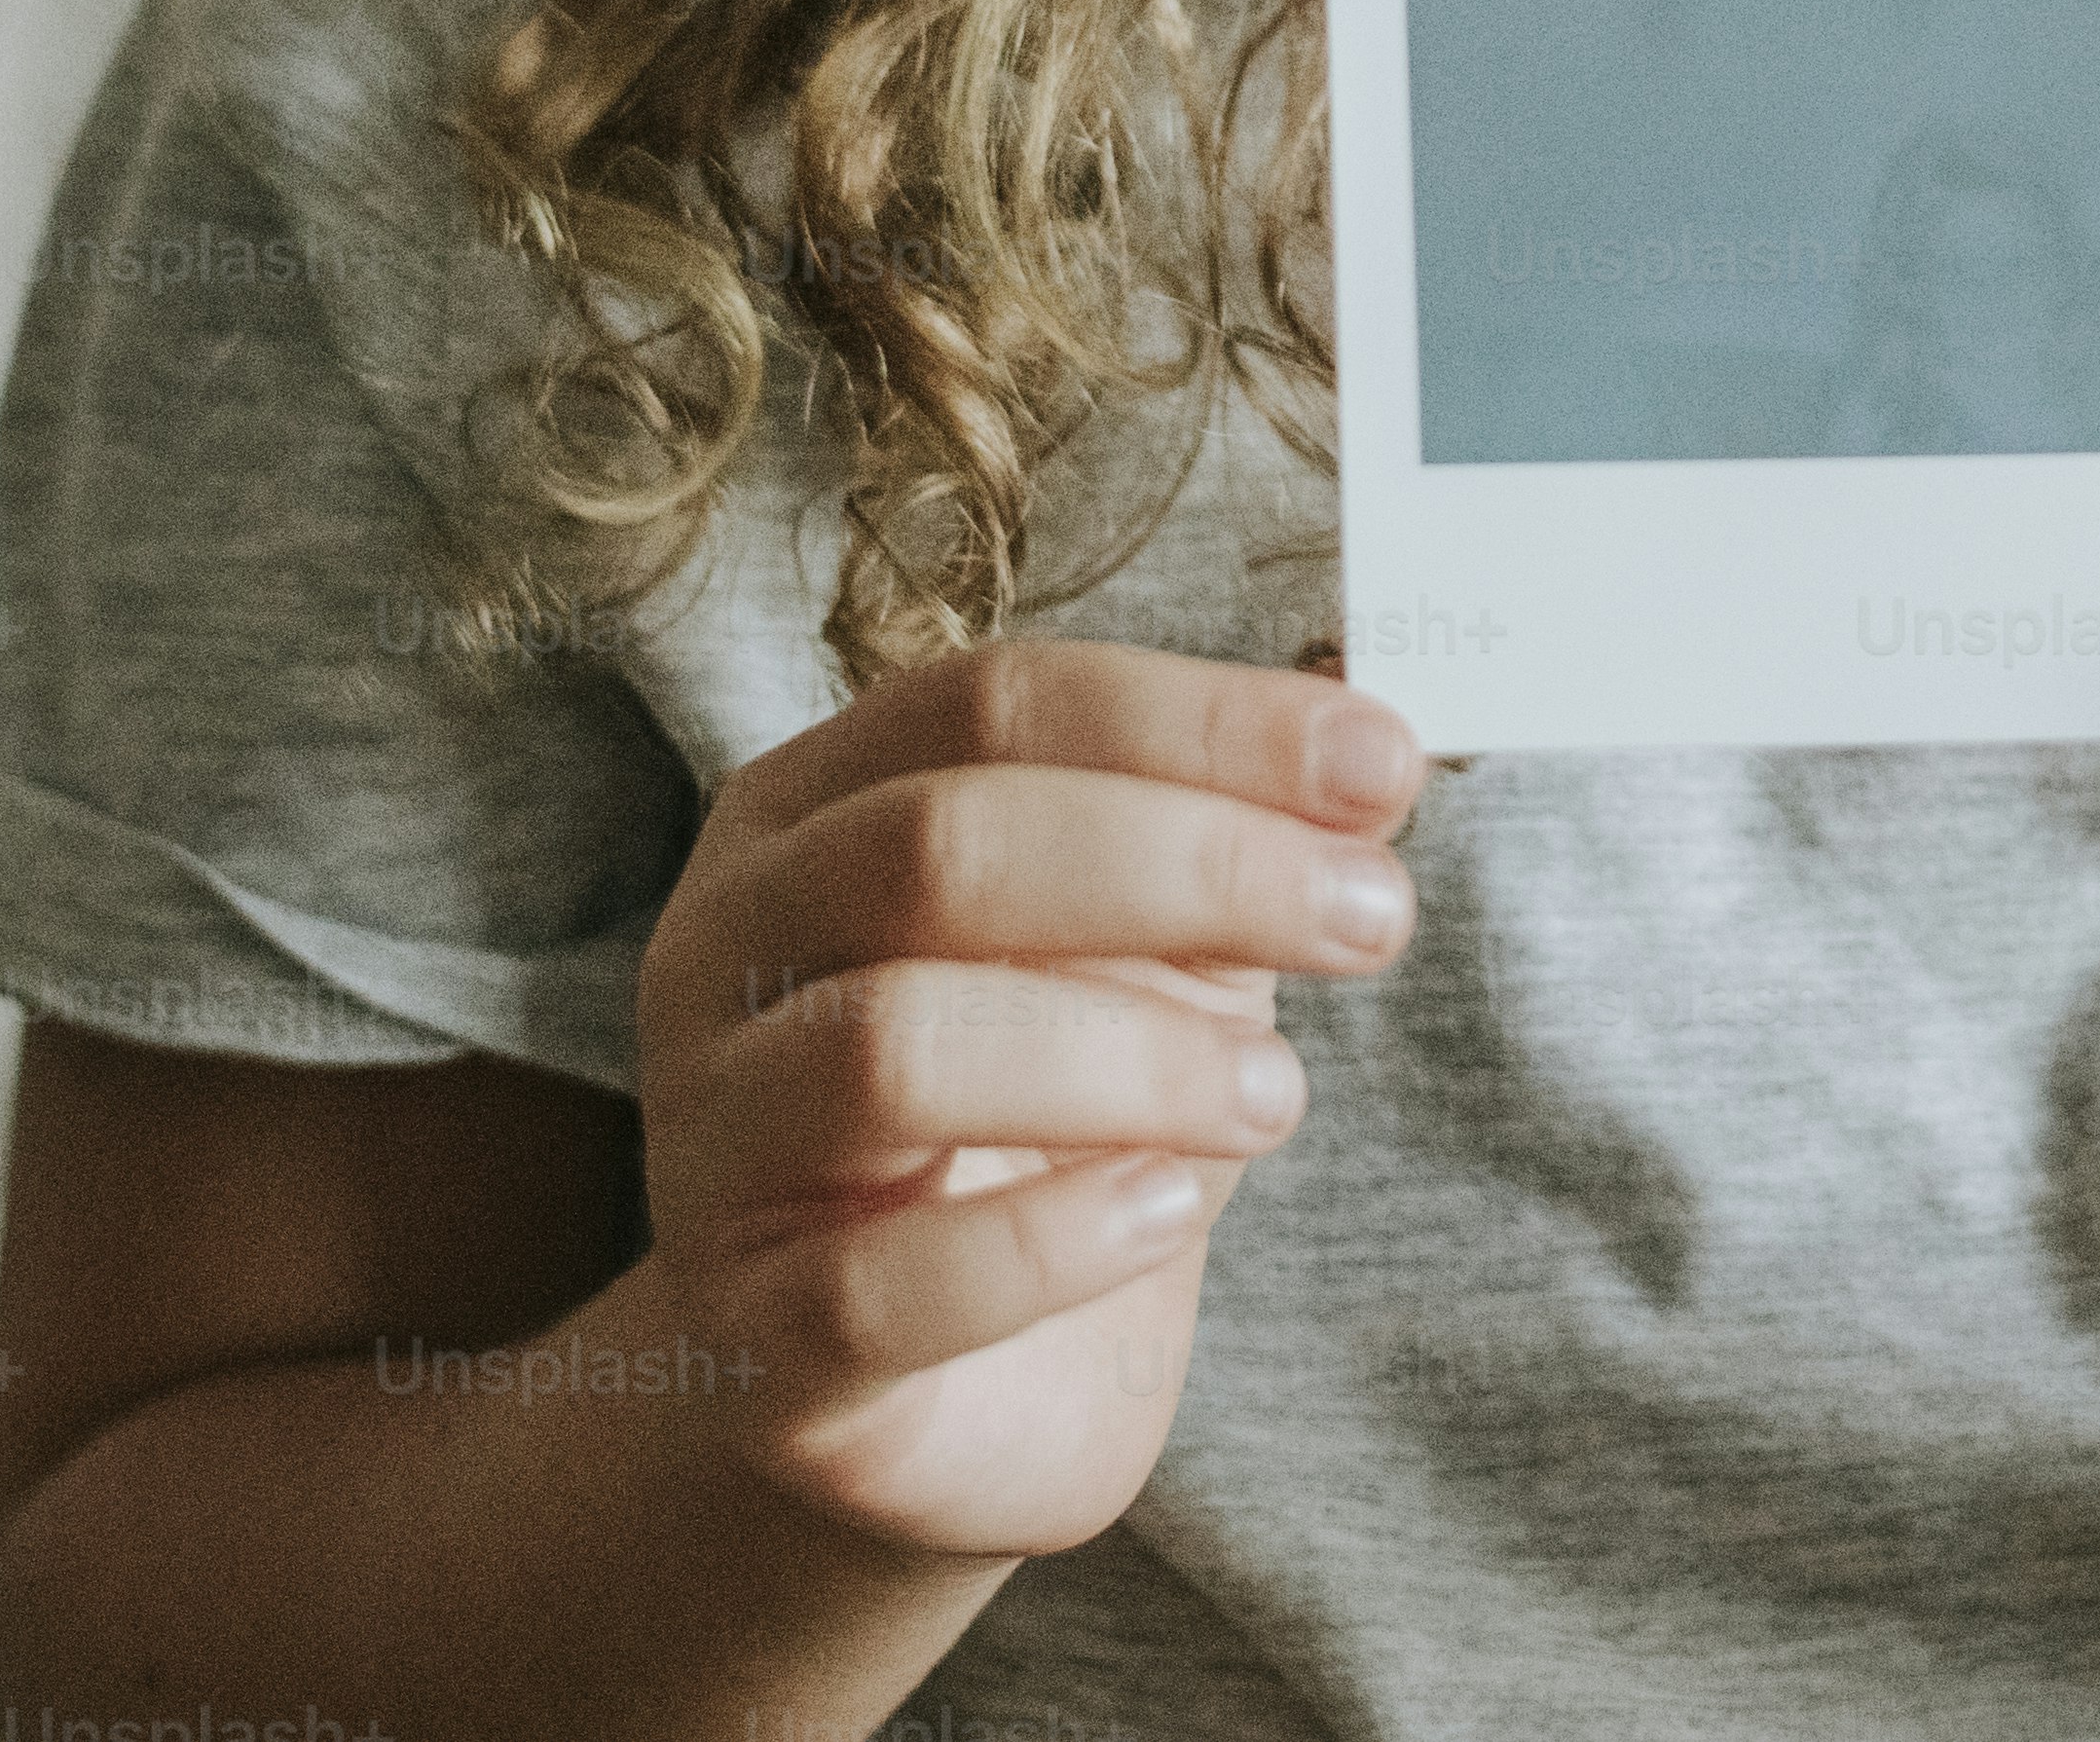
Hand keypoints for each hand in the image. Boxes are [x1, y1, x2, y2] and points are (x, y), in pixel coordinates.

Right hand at [627, 634, 1424, 1563]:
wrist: (946, 1395)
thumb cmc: (1045, 1126)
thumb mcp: (1147, 952)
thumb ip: (1232, 834)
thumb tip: (1376, 738)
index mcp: (808, 811)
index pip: (992, 704)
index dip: (1199, 722)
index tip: (1383, 766)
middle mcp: (725, 953)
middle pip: (938, 847)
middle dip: (1191, 865)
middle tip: (1375, 920)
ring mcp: (717, 1149)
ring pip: (897, 1048)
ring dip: (1132, 1054)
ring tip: (1279, 1092)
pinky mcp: (755, 1341)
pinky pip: (884, 1282)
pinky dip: (1053, 1239)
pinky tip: (1172, 1210)